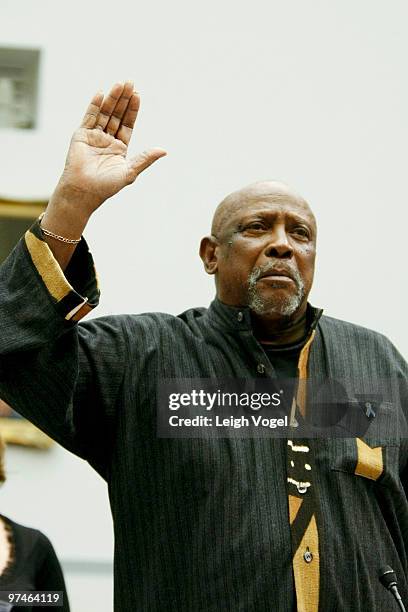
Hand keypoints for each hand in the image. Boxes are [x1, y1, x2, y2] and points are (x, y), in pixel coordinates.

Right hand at [54, 81, 165, 216]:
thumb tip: (164, 150)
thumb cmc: (106, 186)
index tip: (138, 96)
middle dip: (123, 100)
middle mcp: (107, 140)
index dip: (132, 111)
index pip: (127, 124)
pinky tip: (101, 94)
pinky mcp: (81, 135)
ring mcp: (94, 136)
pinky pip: (89, 117)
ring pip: (104, 114)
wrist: (83, 191)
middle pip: (117, 115)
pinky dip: (94, 105)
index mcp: (120, 148)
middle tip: (130, 83)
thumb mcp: (130, 172)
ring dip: (112, 99)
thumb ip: (145, 159)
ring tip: (120, 84)